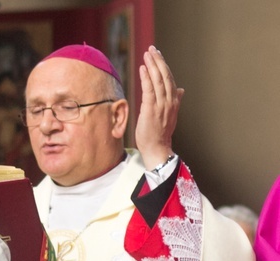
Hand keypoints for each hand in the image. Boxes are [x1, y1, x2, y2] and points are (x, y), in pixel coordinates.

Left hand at [135, 46, 184, 170]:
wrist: (157, 148)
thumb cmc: (159, 133)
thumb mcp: (169, 115)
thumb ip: (174, 101)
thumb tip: (181, 90)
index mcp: (173, 101)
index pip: (169, 79)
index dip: (163, 65)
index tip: (157, 54)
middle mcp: (169, 101)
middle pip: (165, 76)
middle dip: (159, 61)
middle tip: (152, 49)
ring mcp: (161, 105)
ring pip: (158, 81)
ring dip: (153, 65)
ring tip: (147, 54)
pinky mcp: (151, 110)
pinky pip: (149, 90)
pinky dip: (147, 78)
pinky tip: (143, 68)